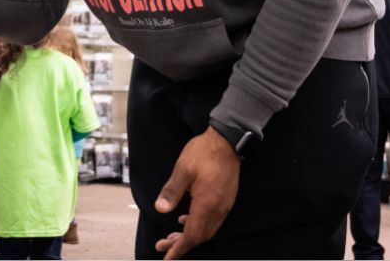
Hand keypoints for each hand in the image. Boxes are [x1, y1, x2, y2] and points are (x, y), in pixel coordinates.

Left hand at [152, 127, 239, 259]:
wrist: (228, 140)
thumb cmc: (204, 152)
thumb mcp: (183, 169)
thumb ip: (172, 191)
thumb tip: (161, 209)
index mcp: (207, 205)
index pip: (192, 236)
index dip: (178, 248)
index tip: (167, 257)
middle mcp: (218, 209)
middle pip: (199, 236)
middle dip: (181, 244)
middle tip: (163, 245)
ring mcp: (224, 205)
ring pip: (206, 230)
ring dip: (189, 235)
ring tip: (172, 236)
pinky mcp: (226, 199)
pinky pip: (212, 220)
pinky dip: (197, 225)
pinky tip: (185, 218)